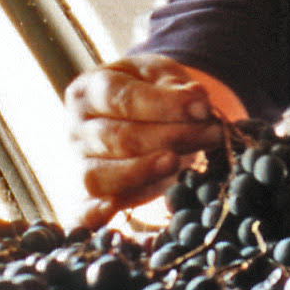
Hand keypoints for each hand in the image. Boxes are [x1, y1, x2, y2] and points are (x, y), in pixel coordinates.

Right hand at [62, 54, 239, 226]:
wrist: (144, 116)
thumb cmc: (152, 92)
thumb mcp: (163, 76)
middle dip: (171, 137)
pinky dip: (93, 214)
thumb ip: (177, 86)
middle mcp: (76, 129)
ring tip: (177, 162)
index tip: (203, 107)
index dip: (164, 104)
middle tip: (213, 134)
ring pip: (102, 174)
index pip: (122, 98)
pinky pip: (83, 210)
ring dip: (144, 170)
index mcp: (88, 91)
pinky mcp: (89, 195)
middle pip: (119, 138)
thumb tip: (197, 100)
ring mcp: (80, 164)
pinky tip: (111, 210)